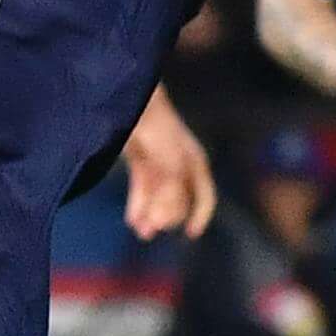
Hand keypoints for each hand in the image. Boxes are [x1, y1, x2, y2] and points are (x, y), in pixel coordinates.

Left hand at [122, 105, 215, 239]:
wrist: (131, 102)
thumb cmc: (157, 130)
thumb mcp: (170, 165)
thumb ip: (171, 193)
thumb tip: (166, 221)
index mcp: (194, 163)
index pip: (204, 195)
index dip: (200, 215)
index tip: (190, 234)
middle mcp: (179, 163)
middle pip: (177, 198)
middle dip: (167, 217)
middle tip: (150, 232)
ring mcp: (158, 160)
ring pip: (158, 195)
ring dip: (150, 214)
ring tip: (140, 231)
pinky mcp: (139, 157)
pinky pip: (142, 186)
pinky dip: (138, 203)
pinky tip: (132, 219)